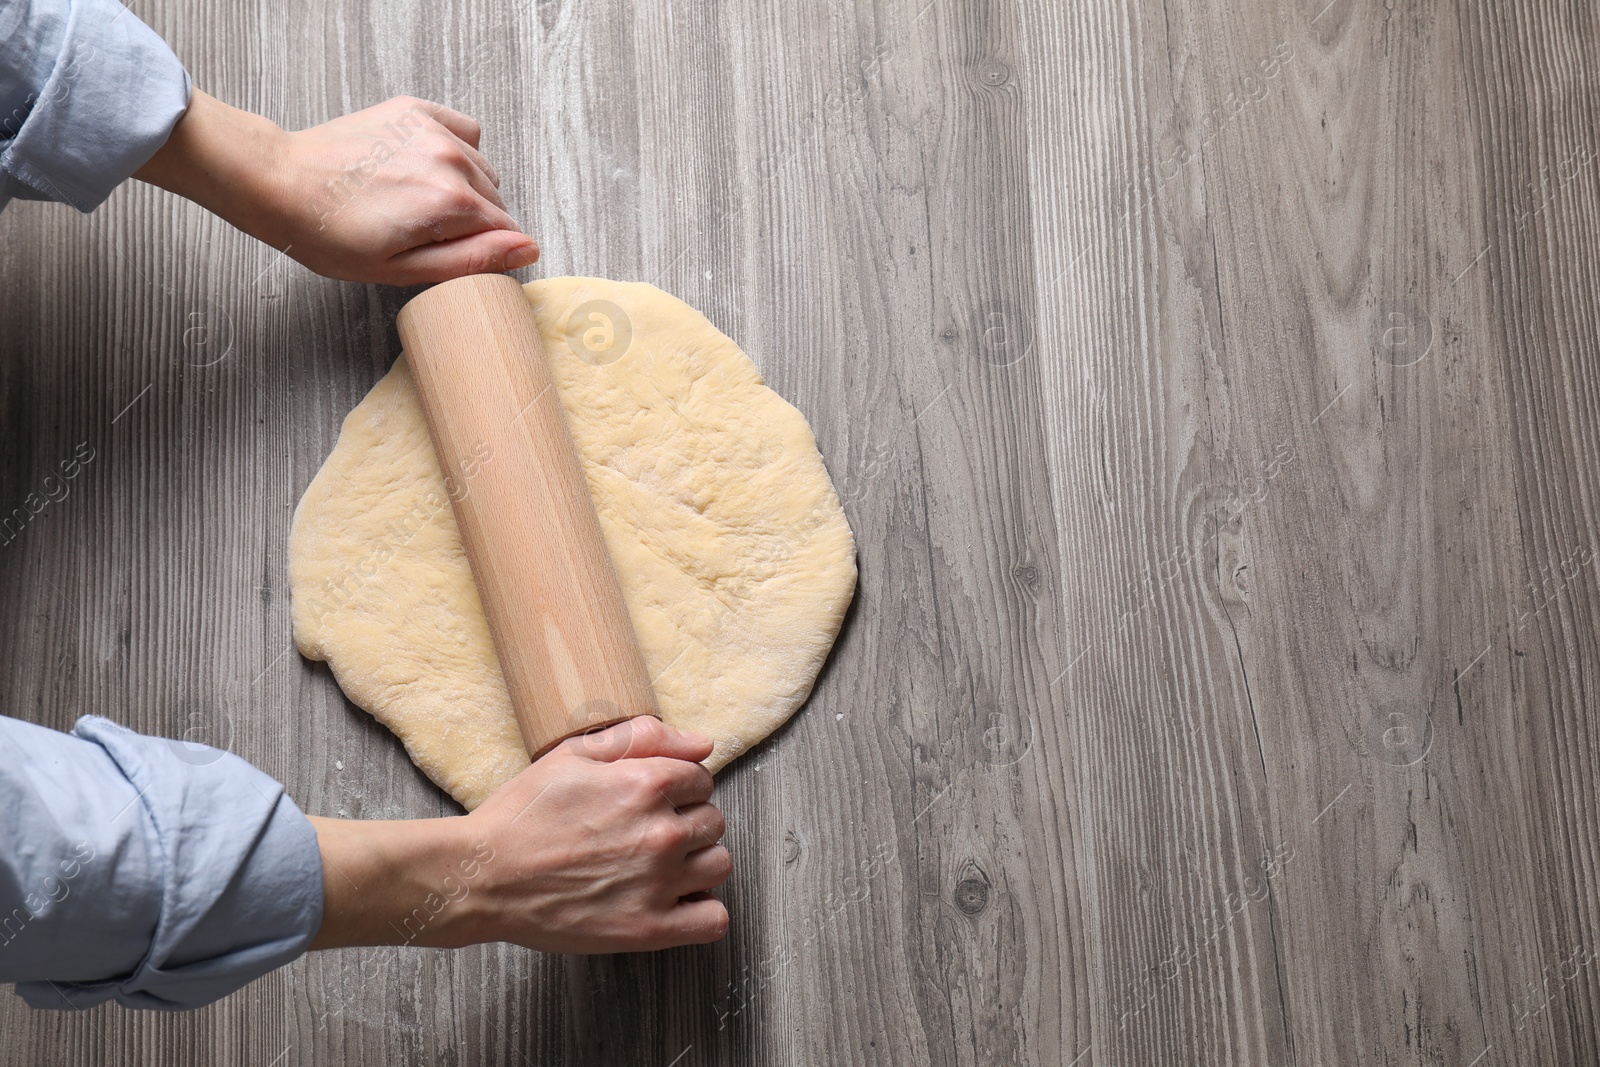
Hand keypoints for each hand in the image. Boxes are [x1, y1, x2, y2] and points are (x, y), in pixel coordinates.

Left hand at [135, 91, 538, 284]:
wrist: (280, 184)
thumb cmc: (330, 236)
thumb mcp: (404, 268)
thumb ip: (473, 259)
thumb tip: (527, 249)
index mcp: (451, 204)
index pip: (505, 231)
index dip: (484, 250)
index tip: (448, 253)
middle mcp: (450, 160)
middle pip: (496, 200)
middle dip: (473, 221)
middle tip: (424, 232)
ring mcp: (432, 130)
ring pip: (482, 168)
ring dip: (464, 187)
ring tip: (418, 201)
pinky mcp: (413, 111)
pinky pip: (465, 130)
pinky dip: (458, 150)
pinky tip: (427, 166)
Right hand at [307, 717, 730, 953]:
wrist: (483, 878)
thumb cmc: (523, 815)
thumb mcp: (574, 755)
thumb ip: (642, 738)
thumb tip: (702, 744)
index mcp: (647, 784)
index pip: (700, 778)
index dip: (676, 787)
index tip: (650, 801)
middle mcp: (661, 833)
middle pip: (712, 821)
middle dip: (685, 822)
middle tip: (644, 833)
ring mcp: (658, 884)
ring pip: (718, 865)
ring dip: (695, 863)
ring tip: (657, 866)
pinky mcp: (649, 929)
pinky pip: (713, 919)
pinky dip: (701, 911)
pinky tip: (672, 902)